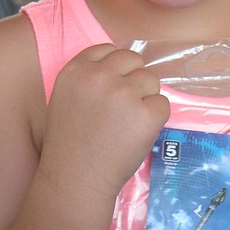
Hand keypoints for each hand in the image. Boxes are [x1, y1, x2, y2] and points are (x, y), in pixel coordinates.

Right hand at [42, 44, 170, 195]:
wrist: (75, 179)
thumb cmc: (70, 144)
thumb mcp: (66, 98)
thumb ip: (88, 78)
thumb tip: (121, 68)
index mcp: (77, 70)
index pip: (109, 50)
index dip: (116, 68)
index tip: (114, 86)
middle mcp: (100, 76)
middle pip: (134, 60)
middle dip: (134, 80)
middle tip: (124, 108)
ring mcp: (124, 93)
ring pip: (151, 80)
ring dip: (146, 99)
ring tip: (127, 124)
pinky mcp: (146, 113)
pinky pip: (163, 104)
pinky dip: (155, 118)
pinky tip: (136, 134)